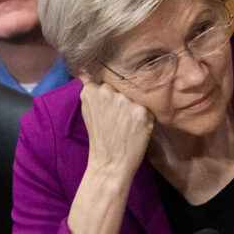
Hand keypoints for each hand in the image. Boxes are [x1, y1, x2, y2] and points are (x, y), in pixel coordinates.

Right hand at [65, 75, 154, 233]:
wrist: (110, 163)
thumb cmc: (101, 138)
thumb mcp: (88, 110)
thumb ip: (92, 90)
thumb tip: (86, 70)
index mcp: (91, 91)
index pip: (108, 80)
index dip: (112, 94)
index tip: (111, 109)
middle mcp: (107, 91)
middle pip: (122, 85)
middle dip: (123, 98)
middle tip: (119, 119)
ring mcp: (124, 100)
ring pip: (136, 95)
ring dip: (135, 106)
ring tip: (127, 125)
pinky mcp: (140, 110)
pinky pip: (147, 107)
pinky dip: (145, 117)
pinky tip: (136, 128)